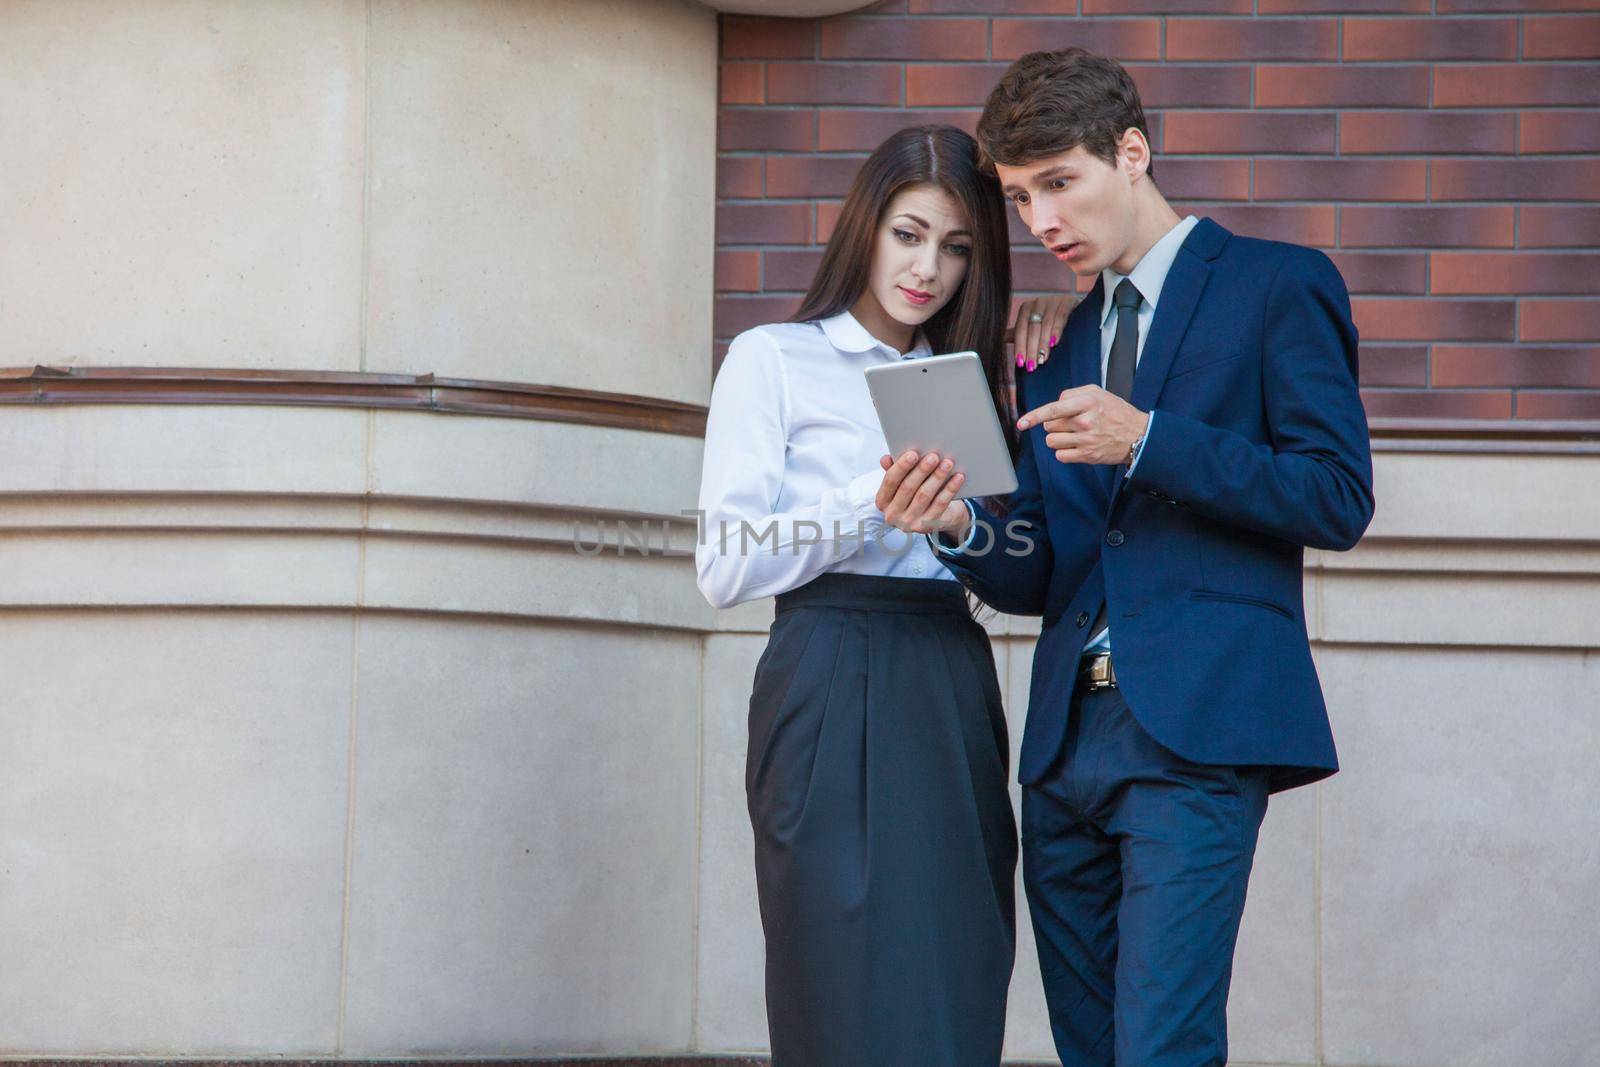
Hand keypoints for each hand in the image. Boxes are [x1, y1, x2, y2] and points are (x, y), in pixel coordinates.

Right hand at [876, 450, 969, 535]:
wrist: (933, 516)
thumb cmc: (915, 493)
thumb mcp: (902, 482)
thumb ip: (894, 469)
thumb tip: (886, 458)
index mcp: (883, 501)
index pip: (890, 481)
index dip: (901, 466)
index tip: (913, 453)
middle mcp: (892, 514)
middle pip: (908, 488)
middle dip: (922, 470)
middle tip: (934, 456)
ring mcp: (909, 523)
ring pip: (924, 495)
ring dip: (937, 477)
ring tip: (947, 463)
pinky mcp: (927, 526)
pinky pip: (940, 505)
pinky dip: (950, 489)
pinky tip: (957, 478)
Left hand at [1004, 294, 1076, 372]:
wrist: (1074, 309)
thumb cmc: (1050, 321)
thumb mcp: (1033, 326)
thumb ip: (1018, 333)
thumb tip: (999, 339)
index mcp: (1026, 309)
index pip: (1020, 329)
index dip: (1020, 346)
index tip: (1020, 363)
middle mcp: (1038, 303)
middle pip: (1032, 328)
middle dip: (1031, 349)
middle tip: (1032, 366)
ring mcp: (1053, 301)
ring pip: (1045, 324)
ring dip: (1043, 344)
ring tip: (1042, 359)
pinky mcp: (1067, 302)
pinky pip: (1061, 317)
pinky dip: (1057, 331)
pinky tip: (1055, 343)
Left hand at [1018, 385, 1149, 465]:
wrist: (1138, 435)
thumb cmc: (1116, 411)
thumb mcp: (1098, 393)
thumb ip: (1072, 394)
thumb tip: (1054, 405)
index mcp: (1087, 402)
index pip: (1054, 409)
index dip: (1034, 416)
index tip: (1021, 423)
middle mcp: (1086, 421)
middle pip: (1049, 426)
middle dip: (1056, 424)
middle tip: (1073, 423)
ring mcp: (1086, 440)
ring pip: (1052, 441)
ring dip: (1058, 438)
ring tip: (1074, 435)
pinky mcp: (1087, 456)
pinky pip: (1060, 455)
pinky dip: (1064, 451)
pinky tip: (1076, 446)